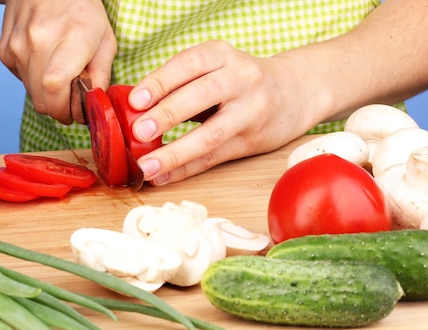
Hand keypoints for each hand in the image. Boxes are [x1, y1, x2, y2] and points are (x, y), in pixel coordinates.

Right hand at [0, 0, 115, 123]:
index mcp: (69, 38)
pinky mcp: (5, 49)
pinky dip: (34, 79)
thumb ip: (102, 76)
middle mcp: (37, 41)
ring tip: (59, 72)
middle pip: (42, 100)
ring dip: (46, 93)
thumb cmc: (82, 11)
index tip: (75, 112)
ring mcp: (17, 45)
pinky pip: (21, 80)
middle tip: (70, 98)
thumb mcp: (105, 40)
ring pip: (31, 93)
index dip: (64, 109)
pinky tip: (44, 61)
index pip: (55, 87)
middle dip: (58, 108)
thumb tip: (93, 105)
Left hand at [129, 40, 319, 185]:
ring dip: (176, 152)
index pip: (189, 64)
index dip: (161, 81)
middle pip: (202, 96)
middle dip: (167, 114)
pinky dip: (186, 169)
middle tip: (138, 131)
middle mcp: (241, 79)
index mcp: (223, 55)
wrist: (294, 92)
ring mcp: (250, 112)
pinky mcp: (251, 141)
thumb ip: (181, 83)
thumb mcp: (215, 67)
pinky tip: (163, 176)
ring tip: (148, 165)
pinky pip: (214, 158)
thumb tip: (133, 110)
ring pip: (211, 134)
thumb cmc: (239, 80)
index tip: (136, 100)